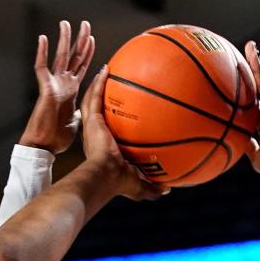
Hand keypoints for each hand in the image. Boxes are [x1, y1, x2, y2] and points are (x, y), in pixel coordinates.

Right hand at [20, 20, 94, 154]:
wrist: (44, 147)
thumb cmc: (57, 138)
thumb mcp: (74, 122)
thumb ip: (80, 112)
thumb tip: (84, 111)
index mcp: (71, 91)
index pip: (81, 67)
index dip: (87, 53)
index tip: (92, 39)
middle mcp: (63, 84)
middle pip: (73, 57)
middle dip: (80, 40)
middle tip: (85, 25)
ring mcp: (54, 85)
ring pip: (60, 57)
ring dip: (63, 40)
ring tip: (66, 23)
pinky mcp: (45, 89)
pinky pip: (42, 68)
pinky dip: (41, 54)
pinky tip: (43, 39)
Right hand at [79, 67, 163, 202]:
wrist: (105, 177)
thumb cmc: (119, 183)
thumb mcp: (140, 186)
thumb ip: (153, 187)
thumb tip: (168, 190)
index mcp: (103, 148)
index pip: (105, 130)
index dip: (109, 121)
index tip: (117, 112)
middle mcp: (95, 136)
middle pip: (96, 112)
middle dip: (100, 98)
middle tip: (108, 85)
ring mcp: (91, 128)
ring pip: (91, 101)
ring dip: (97, 86)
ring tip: (105, 71)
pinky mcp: (92, 122)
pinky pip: (94, 97)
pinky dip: (99, 83)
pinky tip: (106, 70)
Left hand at [243, 41, 259, 190]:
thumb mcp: (256, 157)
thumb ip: (247, 146)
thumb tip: (233, 141)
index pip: (251, 105)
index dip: (243, 95)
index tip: (233, 85)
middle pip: (257, 88)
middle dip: (251, 72)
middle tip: (241, 56)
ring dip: (255, 64)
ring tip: (249, 46)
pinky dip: (259, 71)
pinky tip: (253, 58)